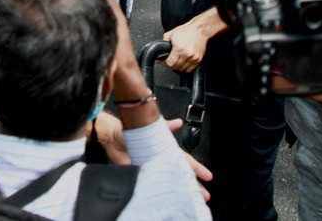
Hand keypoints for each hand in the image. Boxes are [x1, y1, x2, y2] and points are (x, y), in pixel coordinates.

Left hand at [92, 113, 212, 201]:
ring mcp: (153, 168)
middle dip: (194, 184)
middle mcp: (162, 160)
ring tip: (190, 199)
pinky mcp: (143, 174)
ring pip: (170, 181)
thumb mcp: (153, 127)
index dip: (197, 169)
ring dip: (180, 190)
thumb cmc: (134, 130)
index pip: (186, 161)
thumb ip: (166, 126)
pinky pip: (154, 183)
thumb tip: (179, 122)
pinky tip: (168, 197)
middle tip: (205, 195)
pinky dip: (161, 190)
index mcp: (168, 149)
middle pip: (181, 174)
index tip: (208, 176)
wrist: (113, 137)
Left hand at [163, 10, 225, 72]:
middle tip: (173, 58)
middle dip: (173, 64)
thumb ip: (162, 45)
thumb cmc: (186, 31)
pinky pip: (191, 69)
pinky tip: (185, 61)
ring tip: (179, 59)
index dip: (167, 61)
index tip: (168, 59)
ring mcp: (194, 58)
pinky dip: (187, 67)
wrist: (199, 29)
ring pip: (183, 69)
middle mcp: (187, 54)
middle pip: (176, 67)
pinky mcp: (199, 59)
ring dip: (180, 66)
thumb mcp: (170, 34)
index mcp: (179, 48)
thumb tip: (158, 58)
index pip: (170, 63)